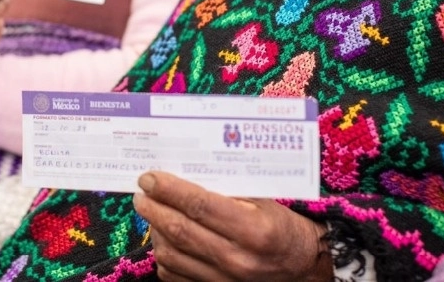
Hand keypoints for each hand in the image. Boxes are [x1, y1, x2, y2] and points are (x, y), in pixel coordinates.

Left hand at [133, 172, 331, 281]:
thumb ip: (229, 189)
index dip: (169, 189)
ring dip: (154, 231)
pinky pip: (175, 276)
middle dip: (153, 208)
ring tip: (150, 213)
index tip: (149, 178)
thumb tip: (187, 172)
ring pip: (172, 254)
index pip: (199, 205)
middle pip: (179, 230)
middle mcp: (236, 258)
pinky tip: (163, 238)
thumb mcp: (264, 201)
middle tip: (141, 194)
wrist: (302, 268)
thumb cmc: (282, 228)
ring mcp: (224, 280)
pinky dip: (163, 255)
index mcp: (252, 229)